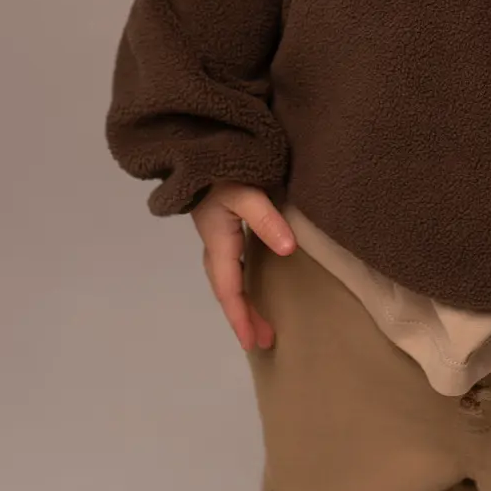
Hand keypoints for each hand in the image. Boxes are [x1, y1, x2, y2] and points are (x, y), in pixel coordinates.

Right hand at [190, 182, 296, 351]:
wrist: (203, 147)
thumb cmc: (222, 171)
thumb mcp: (246, 192)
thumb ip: (266, 219)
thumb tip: (288, 249)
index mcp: (218, 243)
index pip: (229, 289)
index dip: (240, 317)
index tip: (252, 343)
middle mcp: (215, 246)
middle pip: (229, 290)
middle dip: (244, 317)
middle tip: (265, 342)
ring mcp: (218, 238)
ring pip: (229, 281)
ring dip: (243, 304)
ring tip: (262, 324)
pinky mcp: (224, 230)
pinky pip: (233, 268)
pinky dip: (242, 285)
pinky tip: (255, 287)